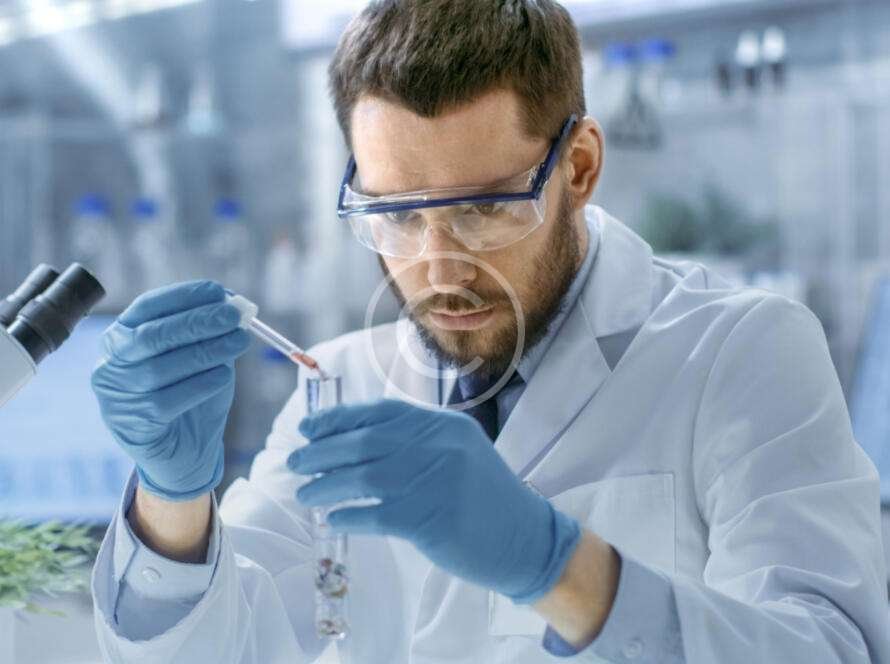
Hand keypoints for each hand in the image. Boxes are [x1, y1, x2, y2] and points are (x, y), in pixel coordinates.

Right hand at [91, 280, 249, 501]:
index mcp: (120, 338)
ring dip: (207, 350)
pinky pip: (170, 399)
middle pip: (152, 336)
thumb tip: (232, 304)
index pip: (146, 308)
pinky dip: (202, 383)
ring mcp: (118, 397)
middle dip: (197, 321)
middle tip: (234, 316)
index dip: (183, 296)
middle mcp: (111, 365)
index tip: (218, 291)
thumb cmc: (189, 394)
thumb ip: (206, 332)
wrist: (182, 451)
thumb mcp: (196, 357)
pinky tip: (224, 374)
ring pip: (162, 367)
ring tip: (239, 341)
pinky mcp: (134, 426)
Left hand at [289, 399, 580, 602]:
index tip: (308, 427)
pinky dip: (348, 516)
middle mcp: (438, 445)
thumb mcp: (456, 450)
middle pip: (365, 442)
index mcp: (442, 424)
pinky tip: (331, 519)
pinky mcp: (430, 519)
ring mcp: (435, 481)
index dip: (337, 419)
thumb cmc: (483, 495)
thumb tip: (352, 439)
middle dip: (321, 450)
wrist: (525, 536)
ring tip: (303, 492)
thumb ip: (415, 439)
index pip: (378, 412)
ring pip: (363, 477)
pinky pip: (375, 515)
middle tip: (294, 461)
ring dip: (326, 484)